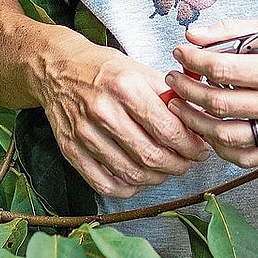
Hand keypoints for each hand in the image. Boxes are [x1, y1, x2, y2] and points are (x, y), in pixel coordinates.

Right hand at [32, 26, 210, 198]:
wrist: (58, 68)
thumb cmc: (103, 68)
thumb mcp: (139, 69)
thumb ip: (168, 94)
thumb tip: (196, 118)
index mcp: (125, 87)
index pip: (168, 129)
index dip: (190, 145)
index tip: (200, 148)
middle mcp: (103, 111)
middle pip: (151, 156)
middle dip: (179, 165)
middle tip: (187, 162)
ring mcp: (84, 134)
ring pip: (131, 174)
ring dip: (157, 178)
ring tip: (167, 170)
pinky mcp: (71, 150)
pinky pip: (105, 184)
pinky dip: (128, 188)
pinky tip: (139, 179)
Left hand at [164, 19, 257, 167]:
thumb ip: (236, 30)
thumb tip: (194, 34)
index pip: (223, 69)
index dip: (193, 60)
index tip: (179, 51)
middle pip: (219, 103)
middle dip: (187, 89)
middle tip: (173, 78)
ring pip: (226, 136)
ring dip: (196, 121)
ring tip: (182, 105)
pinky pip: (244, 158)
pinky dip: (220, 146)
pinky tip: (208, 129)